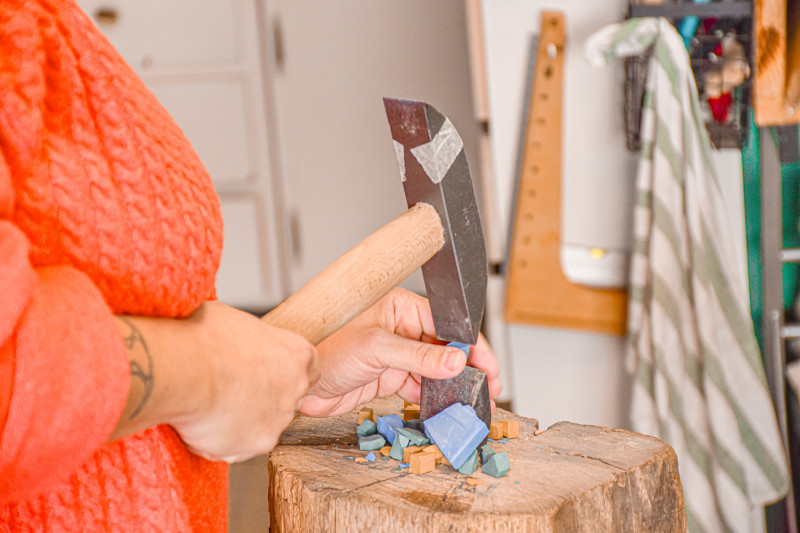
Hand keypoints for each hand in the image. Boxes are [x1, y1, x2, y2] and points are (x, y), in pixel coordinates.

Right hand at [112, 301, 318, 462]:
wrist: (182, 368)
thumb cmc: (203, 338)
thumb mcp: (236, 323)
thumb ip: (252, 341)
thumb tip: (240, 341)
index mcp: (296, 353)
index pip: (310, 368)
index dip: (286, 371)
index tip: (267, 373)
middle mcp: (295, 387)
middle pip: (285, 398)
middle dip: (262, 398)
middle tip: (231, 390)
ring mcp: (278, 418)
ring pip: (263, 424)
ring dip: (242, 420)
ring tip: (210, 404)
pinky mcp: (258, 443)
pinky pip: (241, 446)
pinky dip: (223, 440)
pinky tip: (203, 422)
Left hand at [296, 288, 501, 417]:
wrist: (299, 381)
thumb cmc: (325, 347)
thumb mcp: (377, 349)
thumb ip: (418, 357)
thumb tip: (455, 361)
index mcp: (400, 308)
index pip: (446, 324)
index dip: (470, 345)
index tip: (487, 365)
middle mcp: (400, 328)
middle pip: (444, 347)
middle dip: (466, 367)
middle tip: (486, 387)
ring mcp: (395, 353)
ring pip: (434, 369)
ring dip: (451, 385)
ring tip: (469, 400)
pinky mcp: (388, 375)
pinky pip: (419, 385)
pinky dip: (432, 396)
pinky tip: (444, 405)